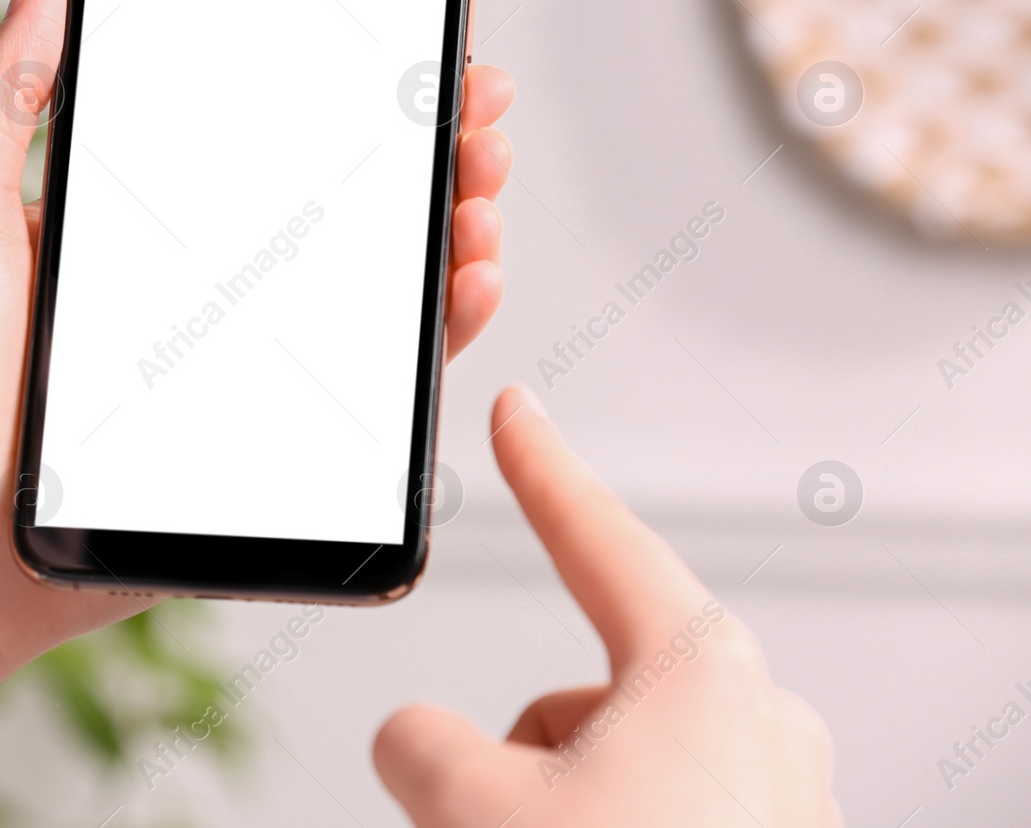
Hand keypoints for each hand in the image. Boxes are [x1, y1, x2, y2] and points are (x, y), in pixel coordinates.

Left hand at [0, 0, 515, 749]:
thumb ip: (0, 101)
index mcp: (133, 224)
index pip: (259, 136)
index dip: (338, 87)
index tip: (402, 38)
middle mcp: (193, 286)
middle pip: (335, 203)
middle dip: (423, 147)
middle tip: (476, 108)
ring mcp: (232, 363)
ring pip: (369, 287)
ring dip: (444, 228)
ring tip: (480, 187)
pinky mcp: (257, 440)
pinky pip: (365, 384)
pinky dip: (431, 333)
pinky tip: (466, 286)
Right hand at [373, 386, 840, 826]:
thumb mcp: (478, 812)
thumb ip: (420, 743)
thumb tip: (416, 740)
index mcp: (700, 674)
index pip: (594, 538)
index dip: (538, 467)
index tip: (518, 412)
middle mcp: (759, 722)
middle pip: (584, 695)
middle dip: (528, 758)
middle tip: (507, 826)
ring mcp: (782, 797)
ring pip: (616, 768)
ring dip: (566, 810)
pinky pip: (663, 817)